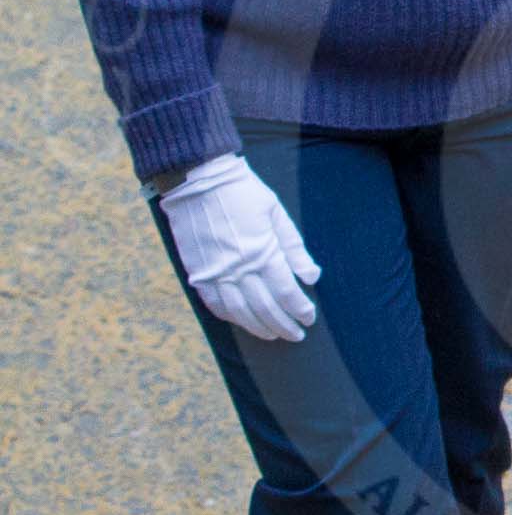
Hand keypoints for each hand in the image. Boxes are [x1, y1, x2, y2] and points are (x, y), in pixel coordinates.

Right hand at [160, 152, 321, 342]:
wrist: (198, 180)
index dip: (300, 309)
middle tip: (297, 334)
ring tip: (273, 334)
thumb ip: (294, 248)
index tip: (309, 318)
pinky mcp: (197, 272)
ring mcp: (215, 273)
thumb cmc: (243, 192)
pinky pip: (215, 304)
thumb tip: (312, 276)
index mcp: (262, 252)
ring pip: (240, 312)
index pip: (287, 293)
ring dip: (259, 328)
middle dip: (284, 325)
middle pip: (266, 308)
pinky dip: (231, 317)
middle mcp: (239, 268)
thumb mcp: (276, 213)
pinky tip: (242, 321)